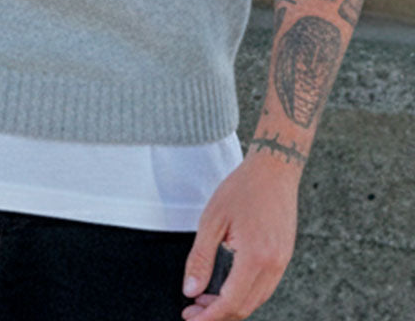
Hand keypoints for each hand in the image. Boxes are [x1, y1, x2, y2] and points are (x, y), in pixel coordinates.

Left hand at [181, 151, 299, 319]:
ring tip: (206, 299)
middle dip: (217, 314)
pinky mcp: (284, 257)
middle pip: (244, 307)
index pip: (230, 302)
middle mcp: (273, 266)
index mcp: (255, 257)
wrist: (274, 168)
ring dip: (231, 305)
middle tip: (192, 309)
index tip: (190, 318)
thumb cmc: (242, 188)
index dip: (209, 316)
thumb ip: (201, 258)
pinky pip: (264, 287)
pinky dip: (244, 293)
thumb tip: (191, 291)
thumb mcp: (212, 220)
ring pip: (256, 300)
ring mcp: (282, 262)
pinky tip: (226, 286)